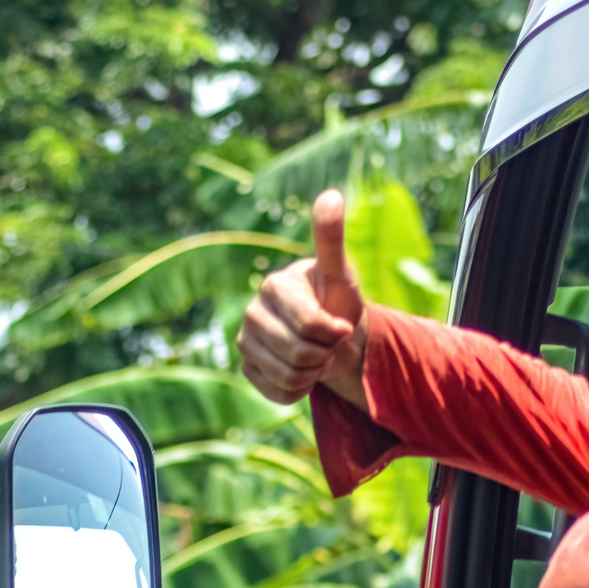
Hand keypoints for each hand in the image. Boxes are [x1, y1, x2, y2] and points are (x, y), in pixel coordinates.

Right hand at [238, 189, 370, 407]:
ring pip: (289, 376)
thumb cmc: (338, 302)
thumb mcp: (342, 274)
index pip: (311, 326)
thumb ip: (332, 239)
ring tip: (317, 354)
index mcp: (273, 286)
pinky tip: (303, 371)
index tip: (340, 324)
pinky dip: (300, 389)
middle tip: (328, 341)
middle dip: (324, 353)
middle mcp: (251, 312)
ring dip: (314, 372)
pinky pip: (279, 393)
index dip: (334, 332)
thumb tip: (331, 194)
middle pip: (299, 354)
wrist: (333, 337)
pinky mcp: (248, 369)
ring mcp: (246, 342)